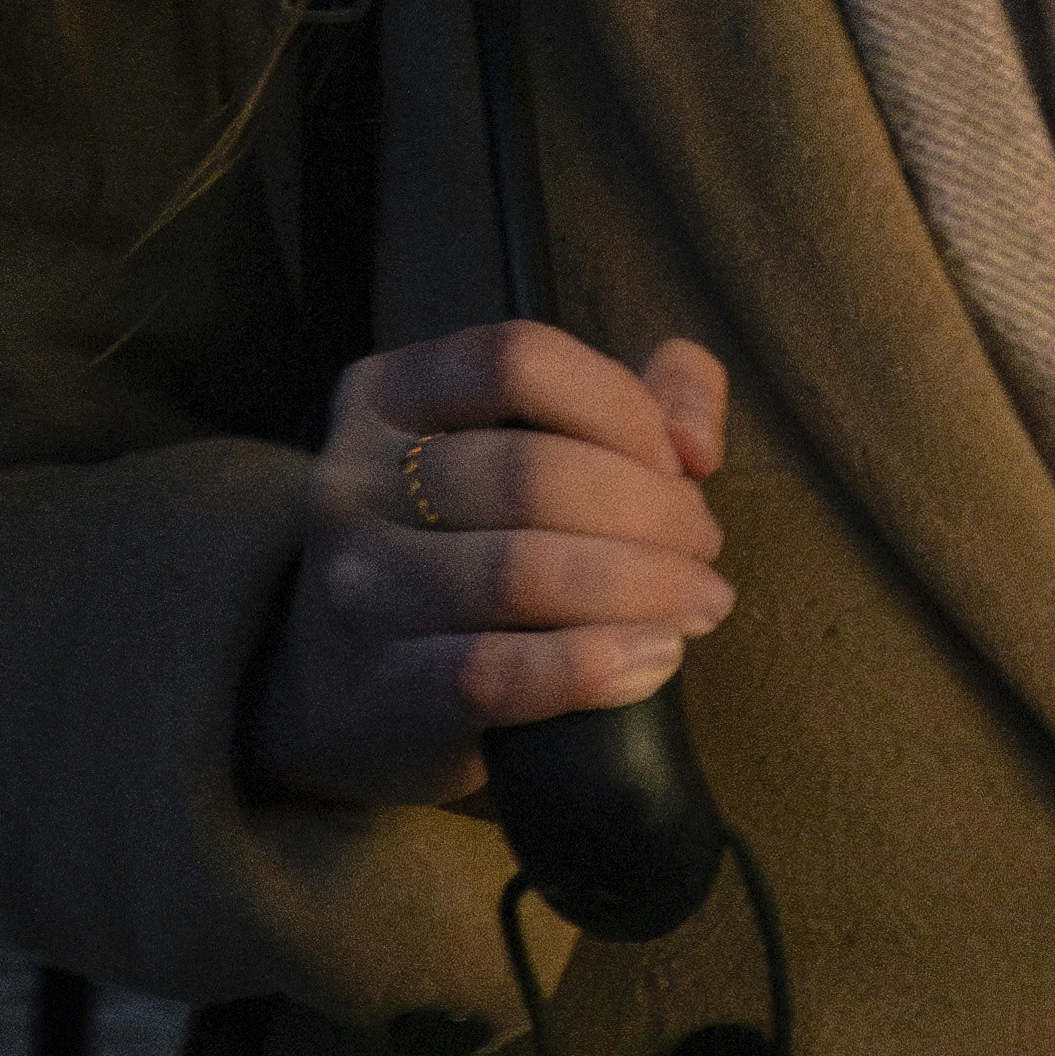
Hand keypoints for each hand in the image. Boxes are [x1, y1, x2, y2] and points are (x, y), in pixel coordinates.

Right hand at [245, 322, 733, 812]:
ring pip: (522, 571)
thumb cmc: (466, 551)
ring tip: (696, 607)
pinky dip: (595, 665)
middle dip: (652, 513)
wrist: (350, 695)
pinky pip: (499, 671)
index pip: (518, 360)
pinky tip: (652, 660)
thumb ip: (637, 404)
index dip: (621, 406)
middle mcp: (352, 479)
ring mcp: (357, 587)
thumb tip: (695, 436)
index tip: (681, 464)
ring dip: (641, 589)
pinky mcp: (379, 688)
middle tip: (704, 553)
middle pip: (532, 470)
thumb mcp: (533, 451)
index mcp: (389, 395)